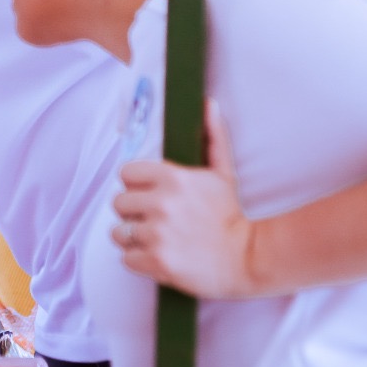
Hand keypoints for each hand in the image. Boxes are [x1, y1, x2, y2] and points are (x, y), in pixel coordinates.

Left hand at [112, 101, 261, 298]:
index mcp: (172, 178)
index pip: (125, 174)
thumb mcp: (222, 172)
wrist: (247, 259)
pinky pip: (126, 258)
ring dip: (133, 237)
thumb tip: (208, 103)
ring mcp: (157, 235)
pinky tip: (159, 256)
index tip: (149, 194)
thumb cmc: (230, 214)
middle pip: (118, 203)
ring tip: (156, 238)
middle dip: (133, 212)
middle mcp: (161, 204)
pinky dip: (139, 260)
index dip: (136, 185)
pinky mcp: (156, 262)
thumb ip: (212, 137)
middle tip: (154, 219)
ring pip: (118, 232)